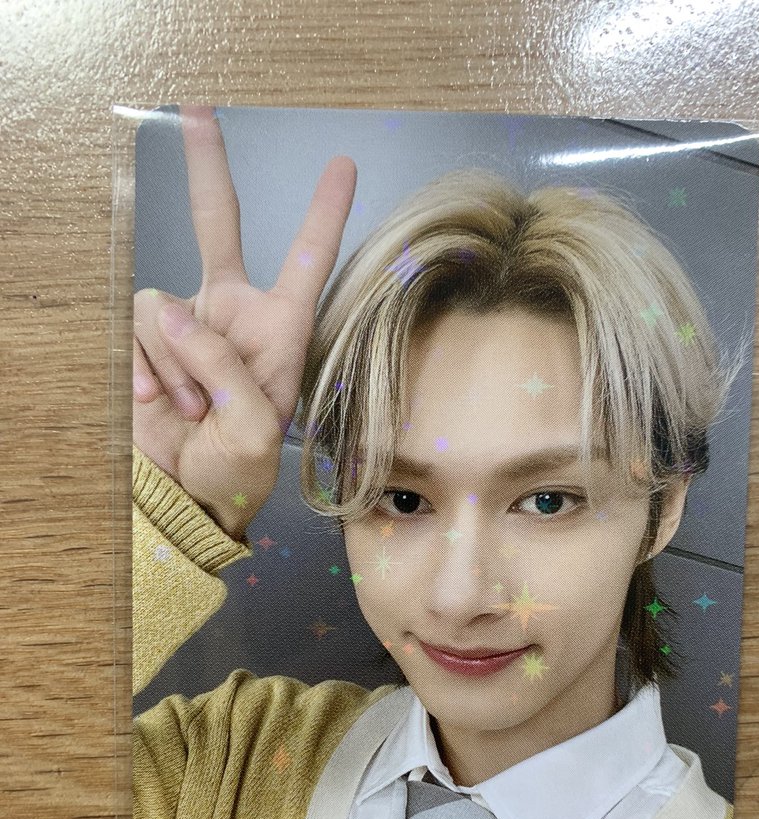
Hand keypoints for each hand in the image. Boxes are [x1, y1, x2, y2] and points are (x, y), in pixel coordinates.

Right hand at [132, 105, 356, 537]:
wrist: (193, 491)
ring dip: (177, 366)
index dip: (322, 214)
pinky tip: (168, 404)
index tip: (343, 167)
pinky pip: (139, 331)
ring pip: (164, 308)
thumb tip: (170, 309)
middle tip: (198, 111)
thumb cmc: (240, 466)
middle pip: (216, 223)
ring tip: (197, 408)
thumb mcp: (252, 426)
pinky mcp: (151, 338)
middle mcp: (235, 312)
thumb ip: (219, 363)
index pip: (307, 262)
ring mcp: (189, 321)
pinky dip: (151, 373)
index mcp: (282, 330)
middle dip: (206, 168)